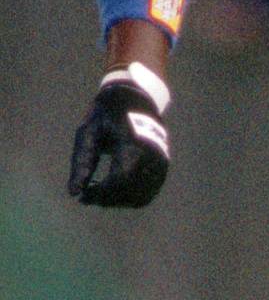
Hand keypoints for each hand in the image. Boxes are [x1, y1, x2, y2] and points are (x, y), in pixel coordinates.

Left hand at [68, 76, 170, 206]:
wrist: (136, 100)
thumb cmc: (107, 114)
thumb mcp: (89, 133)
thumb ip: (82, 163)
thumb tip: (74, 192)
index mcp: (132, 147)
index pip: (118, 182)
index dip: (100, 194)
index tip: (82, 197)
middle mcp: (151, 159)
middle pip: (129, 193)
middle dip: (106, 199)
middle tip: (87, 196)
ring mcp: (160, 165)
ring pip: (140, 197)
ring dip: (118, 200)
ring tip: (100, 192)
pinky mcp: (163, 169)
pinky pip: (147, 193)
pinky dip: (130, 197)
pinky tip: (114, 190)